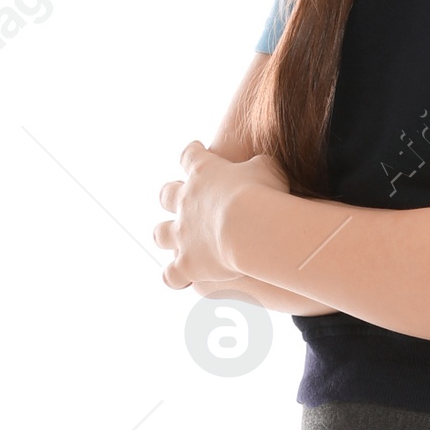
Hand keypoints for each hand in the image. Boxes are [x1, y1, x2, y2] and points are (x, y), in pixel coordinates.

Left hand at [156, 142, 287, 288]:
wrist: (250, 228)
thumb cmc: (264, 194)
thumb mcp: (268, 169)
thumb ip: (260, 166)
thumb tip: (263, 169)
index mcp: (203, 172)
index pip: (191, 156)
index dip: (193, 152)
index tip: (196, 149)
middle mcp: (185, 202)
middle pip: (167, 195)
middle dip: (170, 196)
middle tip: (177, 198)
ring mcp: (182, 235)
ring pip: (161, 235)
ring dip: (164, 236)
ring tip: (170, 240)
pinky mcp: (186, 264)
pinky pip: (172, 275)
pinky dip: (174, 277)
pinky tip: (180, 280)